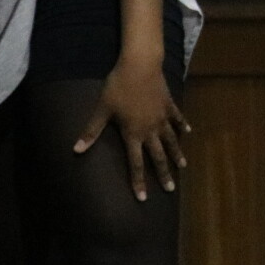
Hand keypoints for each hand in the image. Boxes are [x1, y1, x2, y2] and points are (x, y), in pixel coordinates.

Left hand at [74, 54, 189, 201]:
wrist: (140, 66)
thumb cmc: (118, 87)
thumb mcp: (102, 109)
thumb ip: (91, 131)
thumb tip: (76, 150)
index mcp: (133, 133)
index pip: (136, 163)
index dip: (138, 181)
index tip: (143, 198)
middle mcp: (150, 130)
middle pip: (158, 156)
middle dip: (164, 174)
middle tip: (170, 189)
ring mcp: (162, 118)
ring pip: (171, 140)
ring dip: (177, 154)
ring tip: (183, 166)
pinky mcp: (169, 105)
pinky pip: (177, 119)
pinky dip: (183, 126)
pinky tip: (188, 132)